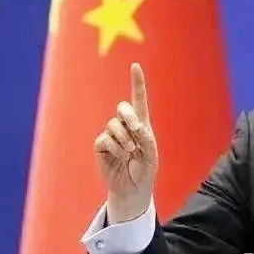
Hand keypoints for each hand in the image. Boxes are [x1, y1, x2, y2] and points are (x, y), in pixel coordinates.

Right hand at [94, 62, 158, 223]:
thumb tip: (134, 128)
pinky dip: (115, 147)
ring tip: (130, 152)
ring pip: (113, 125)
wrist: (133, 188)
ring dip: (124, 138)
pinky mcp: (101, 146)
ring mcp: (112, 135)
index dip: (137, 82)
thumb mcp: (151, 154)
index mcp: (141, 124)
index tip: (135, 65)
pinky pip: (104, 139)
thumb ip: (146, 139)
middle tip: (138, 130)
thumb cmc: (145, 170)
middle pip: (123, 108)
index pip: (139, 99)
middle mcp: (126, 126)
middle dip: (130, 117)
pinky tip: (120, 156)